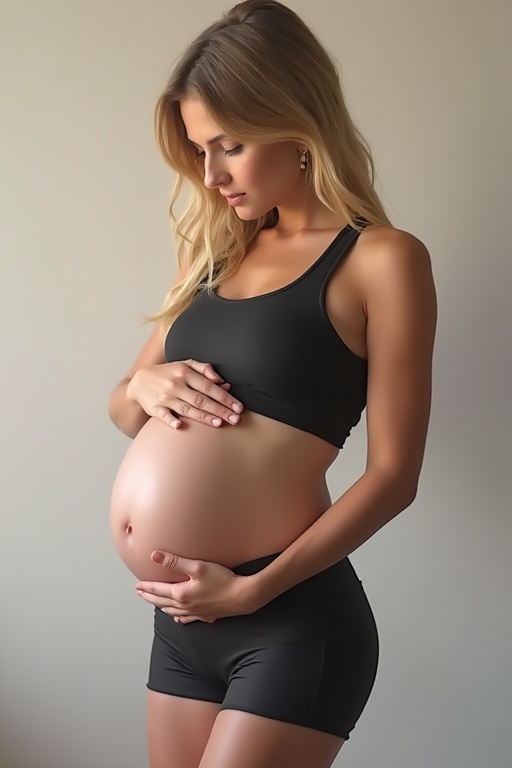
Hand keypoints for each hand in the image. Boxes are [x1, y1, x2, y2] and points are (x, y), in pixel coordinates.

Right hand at [127, 359, 243, 429]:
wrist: (140, 382)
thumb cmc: (168, 374)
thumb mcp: (184, 365)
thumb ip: (204, 369)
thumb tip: (221, 380)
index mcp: (184, 372)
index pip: (208, 387)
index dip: (224, 397)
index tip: (237, 407)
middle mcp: (175, 385)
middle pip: (201, 399)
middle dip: (219, 410)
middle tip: (235, 419)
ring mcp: (164, 397)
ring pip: (187, 409)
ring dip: (203, 417)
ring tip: (219, 423)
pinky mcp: (154, 409)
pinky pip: (164, 416)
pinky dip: (171, 421)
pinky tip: (180, 426)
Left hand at [135, 551, 255, 623]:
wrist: (243, 596)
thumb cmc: (223, 581)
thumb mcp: (198, 567)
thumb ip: (175, 561)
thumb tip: (155, 556)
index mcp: (181, 594)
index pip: (158, 590)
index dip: (147, 587)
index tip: (137, 586)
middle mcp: (186, 605)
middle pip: (162, 602)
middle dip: (150, 597)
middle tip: (141, 593)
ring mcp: (196, 612)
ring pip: (173, 611)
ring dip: (161, 607)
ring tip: (155, 603)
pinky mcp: (206, 616)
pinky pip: (187, 619)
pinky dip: (179, 617)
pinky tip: (178, 618)